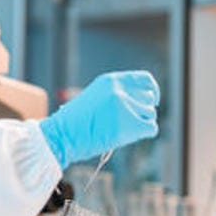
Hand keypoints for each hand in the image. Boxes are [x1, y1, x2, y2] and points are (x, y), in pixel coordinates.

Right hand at [39, 71, 159, 168]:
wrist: (62, 136)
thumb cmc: (74, 122)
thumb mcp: (93, 97)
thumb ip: (114, 95)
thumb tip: (138, 102)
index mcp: (110, 80)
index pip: (144, 79)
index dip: (152, 90)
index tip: (153, 100)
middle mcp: (119, 90)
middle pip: (148, 98)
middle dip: (143, 110)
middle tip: (131, 121)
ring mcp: (125, 107)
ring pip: (150, 115)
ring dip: (141, 123)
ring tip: (123, 130)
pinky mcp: (129, 124)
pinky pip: (151, 128)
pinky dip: (144, 133)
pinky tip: (130, 136)